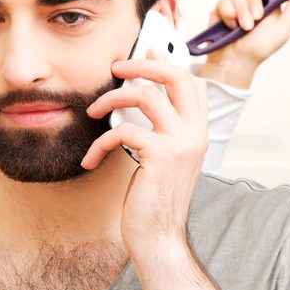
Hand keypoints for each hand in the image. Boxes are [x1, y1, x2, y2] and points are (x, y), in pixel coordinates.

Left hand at [82, 48, 207, 254]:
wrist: (159, 239)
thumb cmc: (155, 202)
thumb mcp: (163, 162)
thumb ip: (161, 133)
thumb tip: (145, 103)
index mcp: (198, 134)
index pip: (193, 84)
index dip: (168, 63)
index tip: (145, 51)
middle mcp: (195, 134)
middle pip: (178, 76)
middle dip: (144, 64)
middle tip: (117, 66)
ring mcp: (181, 144)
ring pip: (146, 96)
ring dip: (112, 99)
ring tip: (93, 112)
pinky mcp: (160, 156)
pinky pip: (124, 131)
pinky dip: (100, 142)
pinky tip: (91, 158)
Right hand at [198, 0, 289, 88]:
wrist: (238, 61)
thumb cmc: (261, 48)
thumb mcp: (284, 28)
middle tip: (257, 18)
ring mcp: (235, 2)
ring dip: (242, 10)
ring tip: (245, 27)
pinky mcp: (221, 8)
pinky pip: (223, 0)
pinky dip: (229, 14)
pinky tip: (233, 26)